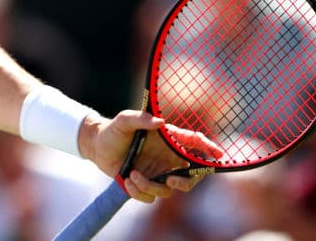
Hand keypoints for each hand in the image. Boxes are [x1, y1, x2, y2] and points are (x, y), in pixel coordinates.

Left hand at [80, 110, 221, 202]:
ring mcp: (158, 173)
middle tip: (170, 181)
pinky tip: (126, 179)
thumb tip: (159, 122)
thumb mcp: (124, 120)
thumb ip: (140, 119)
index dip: (209, 148)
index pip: (194, 143)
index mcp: (168, 140)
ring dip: (149, 186)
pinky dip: (138, 191)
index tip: (219, 154)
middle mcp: (167, 158)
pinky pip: (150, 197)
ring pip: (168, 191)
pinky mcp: (146, 184)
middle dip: (185, 184)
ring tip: (131, 174)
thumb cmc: (114, 130)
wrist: (97, 146)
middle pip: (191, 177)